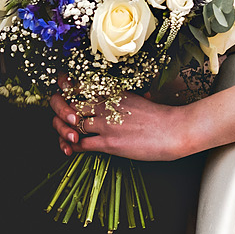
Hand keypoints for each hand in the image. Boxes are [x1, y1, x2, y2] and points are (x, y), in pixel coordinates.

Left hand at [50, 91, 190, 160]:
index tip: (63, 94)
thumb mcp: (135, 99)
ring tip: (65, 136)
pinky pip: (81, 143)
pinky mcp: (109, 142)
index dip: (66, 89)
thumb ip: (120, 99)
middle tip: (61, 118)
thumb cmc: (159, 117)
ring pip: (71, 124)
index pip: (79, 85)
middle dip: (61, 111)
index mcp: (111, 91)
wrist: (174, 130)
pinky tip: (71, 148)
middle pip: (69, 103)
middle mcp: (105, 104)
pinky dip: (72, 146)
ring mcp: (105, 123)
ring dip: (64, 131)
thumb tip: (116, 98)